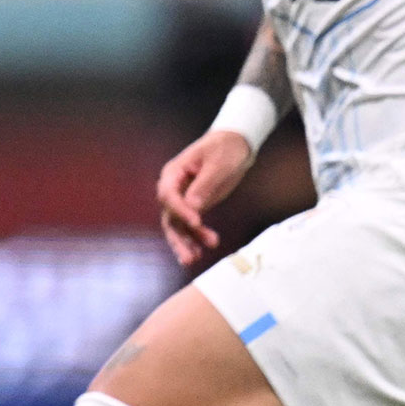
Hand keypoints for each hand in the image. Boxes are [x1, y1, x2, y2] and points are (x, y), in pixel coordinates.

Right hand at [154, 130, 254, 264]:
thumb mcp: (218, 164)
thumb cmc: (225, 148)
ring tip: (195, 259)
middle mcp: (174, 188)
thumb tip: (193, 206)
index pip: (169, 195)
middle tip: (190, 255)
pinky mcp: (194, 207)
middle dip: (178, 237)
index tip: (197, 222)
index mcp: (173, 173)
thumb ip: (205, 184)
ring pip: (177, 225)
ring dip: (185, 243)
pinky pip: (189, 227)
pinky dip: (193, 240)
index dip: (180, 210)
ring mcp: (183, 199)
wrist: (235, 145)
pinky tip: (200, 253)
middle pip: (169, 215)